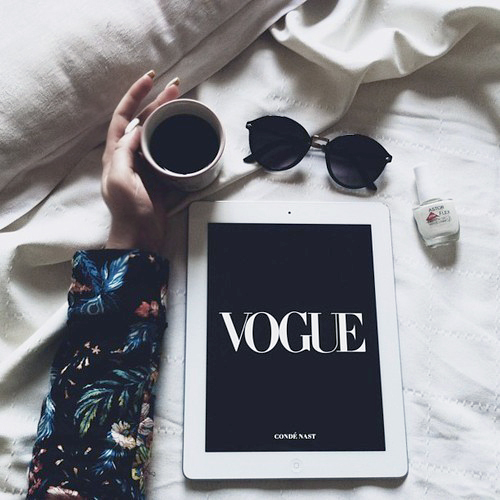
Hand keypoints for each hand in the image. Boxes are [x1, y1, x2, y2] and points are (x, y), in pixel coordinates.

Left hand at [102, 71, 179, 252]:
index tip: (150, 80)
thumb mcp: (121, 180)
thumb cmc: (128, 211)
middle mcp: (129, 154)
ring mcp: (144, 162)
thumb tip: (138, 129)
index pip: (123, 116)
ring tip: (180, 101)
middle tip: (175, 87)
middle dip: (156, 100)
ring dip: (167, 115)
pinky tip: (181, 129)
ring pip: (155, 131)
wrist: (140, 235)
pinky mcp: (158, 172)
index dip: (134, 96)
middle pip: (142, 120)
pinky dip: (174, 135)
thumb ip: (125, 153)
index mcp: (115, 153)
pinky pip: (165, 147)